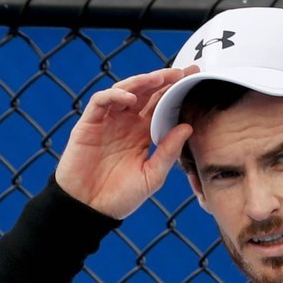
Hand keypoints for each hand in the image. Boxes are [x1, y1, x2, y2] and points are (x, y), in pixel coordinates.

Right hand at [52, 66, 199, 218]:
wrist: (88, 210)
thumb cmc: (119, 197)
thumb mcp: (151, 177)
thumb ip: (167, 152)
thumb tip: (187, 127)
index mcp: (141, 133)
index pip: (160, 104)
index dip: (175, 90)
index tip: (194, 78)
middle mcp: (125, 123)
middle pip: (145, 92)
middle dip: (163, 79)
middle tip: (181, 72)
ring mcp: (107, 122)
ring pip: (124, 91)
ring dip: (141, 82)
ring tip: (158, 79)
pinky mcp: (88, 124)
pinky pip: (100, 101)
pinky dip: (115, 96)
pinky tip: (130, 99)